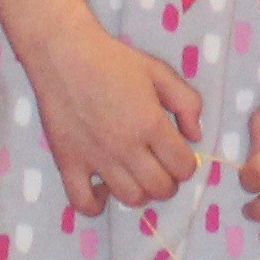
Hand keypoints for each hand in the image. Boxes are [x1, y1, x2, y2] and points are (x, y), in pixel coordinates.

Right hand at [25, 23, 203, 216]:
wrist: (64, 55)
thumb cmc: (113, 60)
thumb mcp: (159, 72)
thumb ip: (187, 102)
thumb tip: (195, 136)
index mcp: (150, 124)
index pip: (182, 167)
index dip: (187, 164)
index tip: (179, 155)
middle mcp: (126, 148)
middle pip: (160, 188)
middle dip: (169, 181)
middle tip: (161, 166)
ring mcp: (96, 159)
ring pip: (130, 198)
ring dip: (142, 192)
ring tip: (137, 175)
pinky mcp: (68, 163)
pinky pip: (84, 203)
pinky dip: (98, 204)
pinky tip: (104, 187)